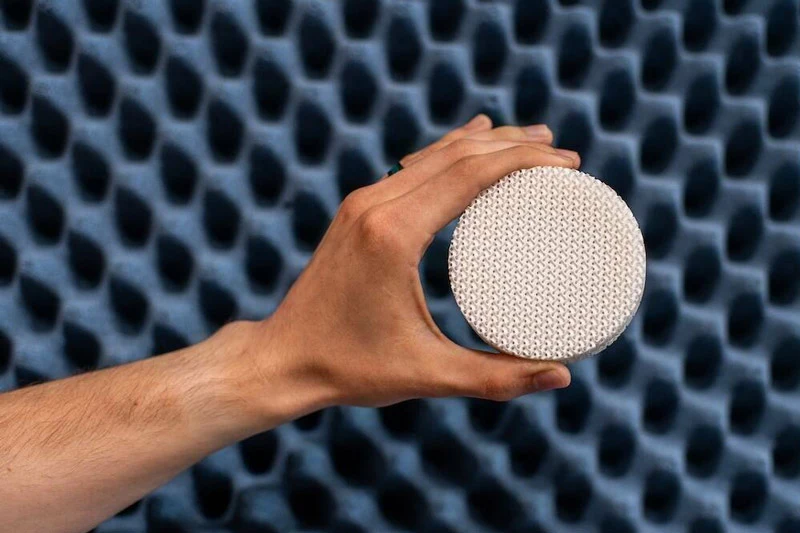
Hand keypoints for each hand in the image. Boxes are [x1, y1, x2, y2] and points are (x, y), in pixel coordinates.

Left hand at [244, 115, 579, 414]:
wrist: (282, 359)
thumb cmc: (349, 368)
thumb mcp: (427, 374)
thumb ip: (496, 378)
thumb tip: (562, 375)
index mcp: (394, 234)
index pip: (470, 174)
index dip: (524, 161)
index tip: (567, 164)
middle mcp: (374, 205)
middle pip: (455, 155)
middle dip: (512, 146)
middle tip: (560, 152)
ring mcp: (360, 204)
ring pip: (431, 155)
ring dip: (480, 144)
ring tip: (526, 140)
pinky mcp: (355, 212)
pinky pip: (409, 169)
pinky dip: (446, 155)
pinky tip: (464, 147)